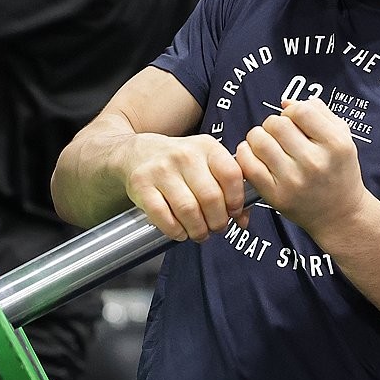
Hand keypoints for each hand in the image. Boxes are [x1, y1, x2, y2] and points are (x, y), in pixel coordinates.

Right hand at [125, 134, 247, 242]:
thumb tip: (243, 219)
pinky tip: (180, 231)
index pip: (231, 175)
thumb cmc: (178, 163)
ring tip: (199, 233)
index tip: (233, 213)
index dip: (236, 200)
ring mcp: (161, 169)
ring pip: (188, 210)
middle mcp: (184, 154)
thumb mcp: (206, 163)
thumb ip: (228, 188)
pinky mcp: (141, 184)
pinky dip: (175, 231)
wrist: (136, 152)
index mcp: (206, 147)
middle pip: (211, 197)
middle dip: (217, 221)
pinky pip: (163, 217)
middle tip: (216, 228)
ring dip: (197, 230)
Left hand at [234, 97, 368, 239]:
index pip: (301, 111)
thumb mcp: (343, 139)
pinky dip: (246, 154)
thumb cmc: (340, 173)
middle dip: (273, 124)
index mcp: (335, 144)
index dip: (292, 112)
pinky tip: (255, 155)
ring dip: (258, 137)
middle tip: (279, 134)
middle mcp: (315, 162)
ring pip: (259, 140)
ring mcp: (294, 180)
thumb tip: (286, 102)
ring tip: (267, 144)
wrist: (341, 215)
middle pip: (276, 124)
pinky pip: (248, 164)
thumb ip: (320, 112)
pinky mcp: (276, 195)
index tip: (294, 121)